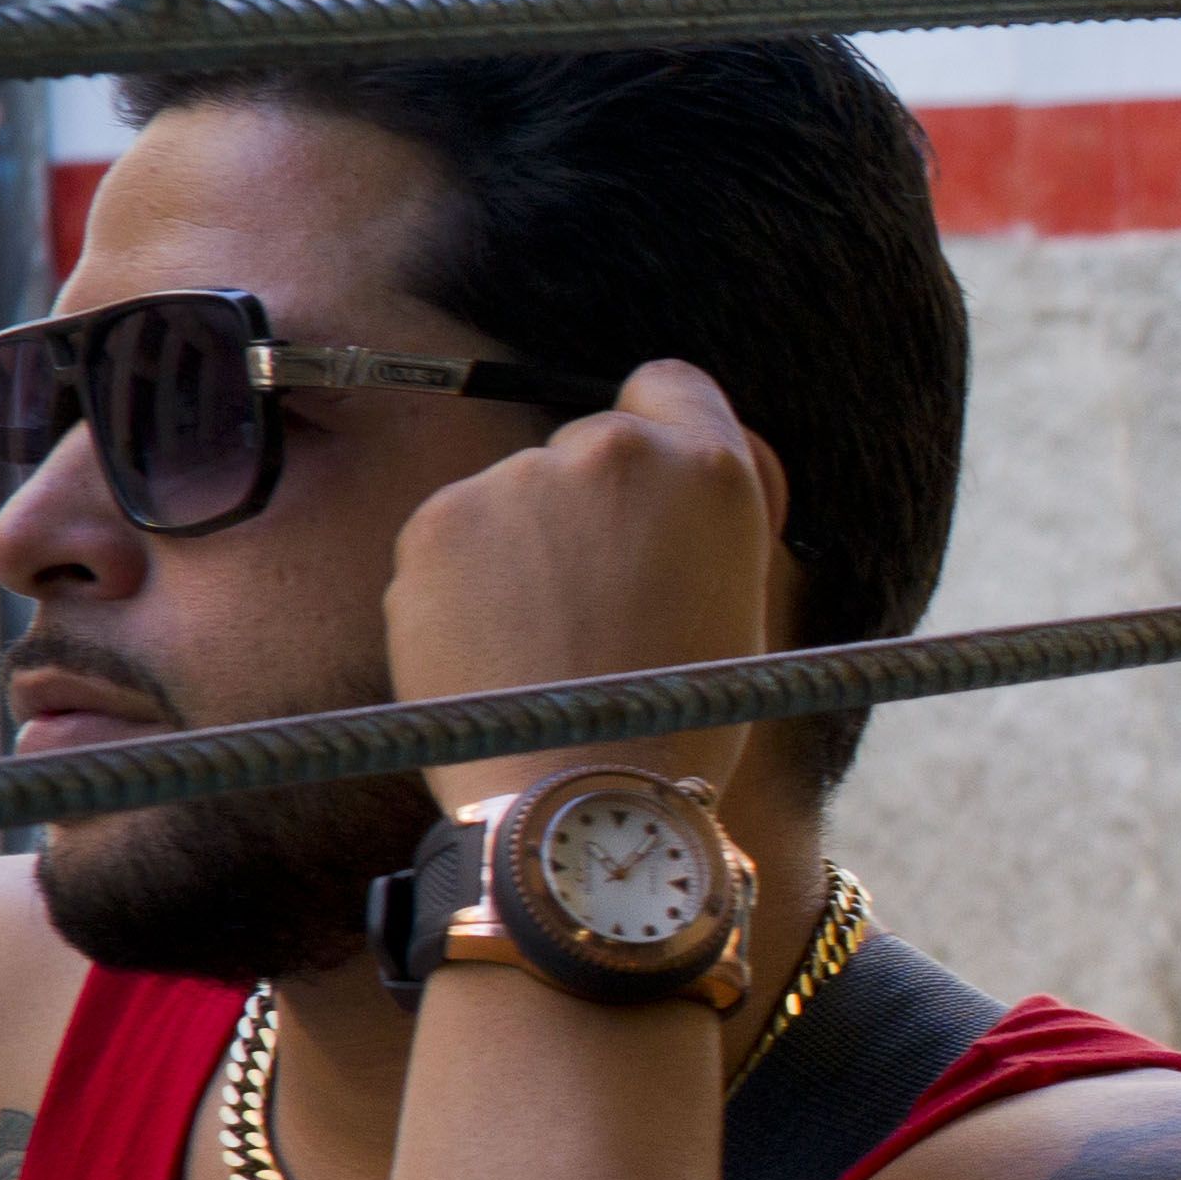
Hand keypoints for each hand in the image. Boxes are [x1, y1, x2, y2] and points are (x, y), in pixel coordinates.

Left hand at [390, 358, 796, 796]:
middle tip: (604, 600)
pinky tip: (497, 647)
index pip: (671, 384)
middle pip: (591, 445)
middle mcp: (610, 449)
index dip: (665, 434)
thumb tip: (667, 470)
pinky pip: (458, 534)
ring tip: (548, 641)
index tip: (651, 494)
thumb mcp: (742, 601)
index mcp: (709, 466)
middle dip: (594, 505)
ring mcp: (515, 480)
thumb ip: (703, 517)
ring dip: (529, 544)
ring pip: (520, 494)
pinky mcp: (437, 520)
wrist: (578, 795)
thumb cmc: (677, 718)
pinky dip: (470, 580)